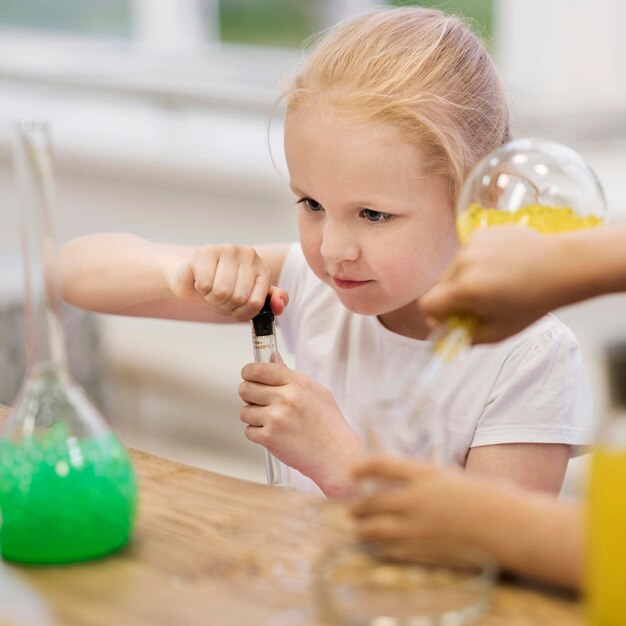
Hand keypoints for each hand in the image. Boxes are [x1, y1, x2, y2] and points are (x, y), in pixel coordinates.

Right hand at [168, 243, 287, 319]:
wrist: (191, 281)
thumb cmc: (222, 290)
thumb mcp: (250, 300)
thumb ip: (270, 303)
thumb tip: (278, 305)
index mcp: (262, 267)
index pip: (256, 303)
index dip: (241, 312)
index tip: (235, 307)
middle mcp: (248, 254)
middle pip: (239, 298)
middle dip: (225, 305)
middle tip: (220, 296)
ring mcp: (227, 249)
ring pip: (222, 292)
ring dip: (212, 298)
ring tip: (211, 289)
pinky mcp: (206, 251)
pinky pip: (206, 285)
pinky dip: (201, 290)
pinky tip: (201, 281)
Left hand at [238, 361, 363, 496]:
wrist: (336, 454)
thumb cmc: (328, 423)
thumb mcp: (316, 391)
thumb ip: (290, 375)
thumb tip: (273, 358)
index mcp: (297, 383)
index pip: (259, 370)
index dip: (249, 372)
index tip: (248, 376)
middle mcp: (285, 398)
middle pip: (245, 388)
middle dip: (249, 394)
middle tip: (258, 400)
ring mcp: (275, 418)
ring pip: (245, 411)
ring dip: (253, 416)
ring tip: (271, 420)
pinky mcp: (269, 438)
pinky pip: (249, 431)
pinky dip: (258, 433)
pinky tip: (274, 434)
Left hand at [351, 457, 490, 549]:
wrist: (512, 528)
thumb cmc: (488, 497)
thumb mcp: (451, 477)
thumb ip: (423, 481)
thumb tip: (398, 486)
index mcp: (426, 474)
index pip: (381, 464)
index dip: (362, 467)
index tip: (352, 470)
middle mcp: (416, 500)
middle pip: (371, 501)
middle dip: (357, 505)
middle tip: (353, 507)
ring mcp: (418, 528)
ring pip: (374, 529)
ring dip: (363, 528)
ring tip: (360, 528)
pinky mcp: (423, 552)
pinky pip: (390, 551)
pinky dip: (379, 547)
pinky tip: (379, 546)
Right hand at [420, 228, 566, 342]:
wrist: (561, 266)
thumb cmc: (533, 302)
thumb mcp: (499, 332)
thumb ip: (466, 337)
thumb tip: (444, 334)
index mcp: (466, 289)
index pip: (427, 304)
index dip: (435, 315)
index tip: (450, 318)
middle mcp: (463, 263)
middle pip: (438, 287)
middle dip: (451, 298)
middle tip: (477, 303)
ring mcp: (470, 245)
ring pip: (452, 270)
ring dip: (463, 279)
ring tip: (493, 283)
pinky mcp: (479, 233)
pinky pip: (465, 254)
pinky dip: (475, 263)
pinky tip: (499, 267)